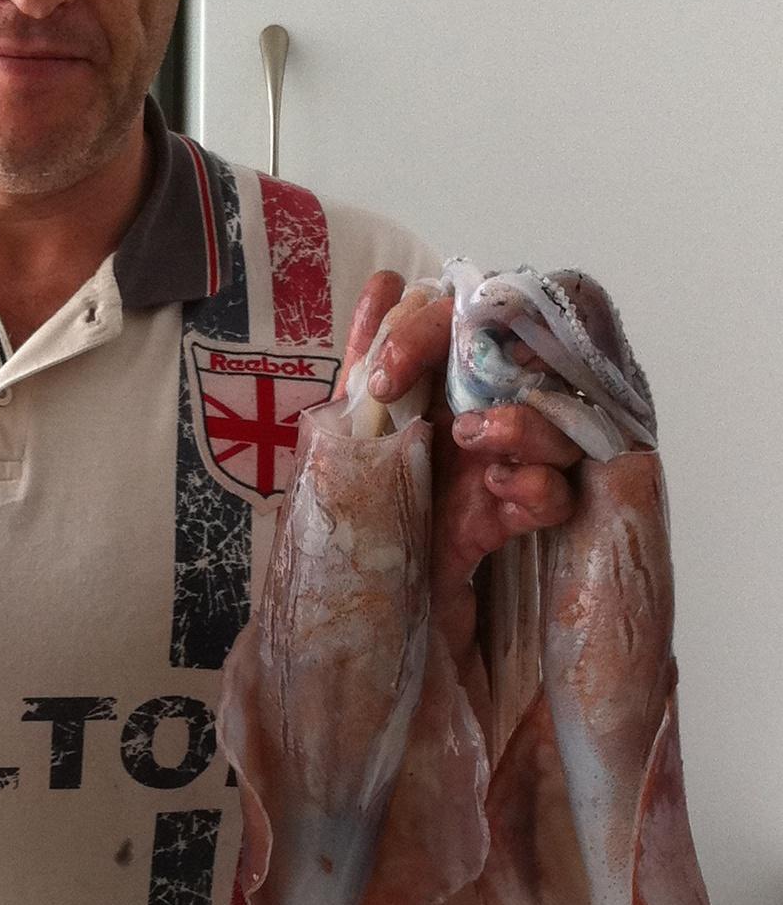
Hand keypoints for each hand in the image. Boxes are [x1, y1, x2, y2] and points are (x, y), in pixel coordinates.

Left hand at [338, 272, 580, 658]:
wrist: (346, 622)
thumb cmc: (348, 522)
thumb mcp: (347, 435)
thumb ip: (370, 360)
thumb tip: (386, 282)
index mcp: (429, 384)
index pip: (456, 321)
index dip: (426, 330)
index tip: (383, 376)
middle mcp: (472, 415)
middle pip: (527, 360)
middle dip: (500, 372)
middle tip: (455, 405)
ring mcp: (500, 465)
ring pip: (554, 420)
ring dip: (525, 426)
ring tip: (479, 444)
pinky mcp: (515, 520)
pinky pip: (558, 491)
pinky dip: (537, 488)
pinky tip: (503, 493)